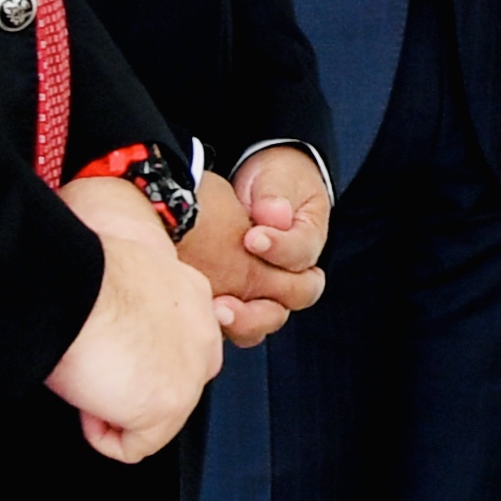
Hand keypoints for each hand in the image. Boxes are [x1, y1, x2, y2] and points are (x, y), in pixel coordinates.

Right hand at [47, 174, 223, 459]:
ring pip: (155, 417)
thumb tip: (112, 330)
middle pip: (174, 384)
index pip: (179, 344)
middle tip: (95, 373)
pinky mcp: (169, 406)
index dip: (139, 358)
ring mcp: (190, 373)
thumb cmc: (74, 277)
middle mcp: (202, 332)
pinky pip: (135, 447)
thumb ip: (133, 304)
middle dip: (134, 389)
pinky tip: (87, 408)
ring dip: (114, 410)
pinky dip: (103, 438)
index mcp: (189, 294)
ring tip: (86, 383)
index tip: (108, 352)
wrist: (66, 287)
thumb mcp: (115, 278)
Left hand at [180, 146, 328, 345]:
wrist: (256, 183)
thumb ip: (276, 196)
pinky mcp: (237, 297)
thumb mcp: (277, 177)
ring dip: (239, 322)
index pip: (300, 255)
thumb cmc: (272, 178)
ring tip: (211, 311)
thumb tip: (274, 216)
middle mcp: (292, 274)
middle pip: (290, 302)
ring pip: (262, 323)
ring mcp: (265, 291)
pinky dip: (214, 321)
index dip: (279, 249)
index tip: (252, 237)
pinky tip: (193, 308)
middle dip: (259, 307)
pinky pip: (231, 321)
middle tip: (225, 301)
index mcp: (307, 241)